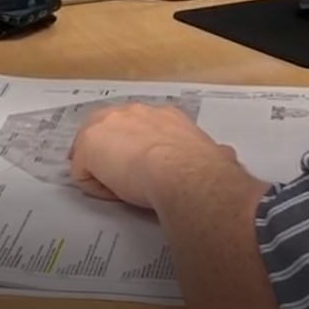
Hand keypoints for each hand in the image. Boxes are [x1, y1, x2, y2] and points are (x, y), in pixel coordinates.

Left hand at [68, 102, 238, 207]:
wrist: (181, 172)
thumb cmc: (200, 166)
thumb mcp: (213, 153)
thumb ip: (215, 153)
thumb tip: (227, 155)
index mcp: (164, 115)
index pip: (139, 124)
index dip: (137, 147)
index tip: (145, 167)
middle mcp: (134, 112)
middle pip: (108, 128)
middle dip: (110, 151)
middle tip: (122, 179)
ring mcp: (107, 126)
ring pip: (90, 148)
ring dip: (99, 168)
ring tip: (116, 190)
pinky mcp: (88, 148)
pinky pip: (81, 172)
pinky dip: (95, 187)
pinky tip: (114, 196)